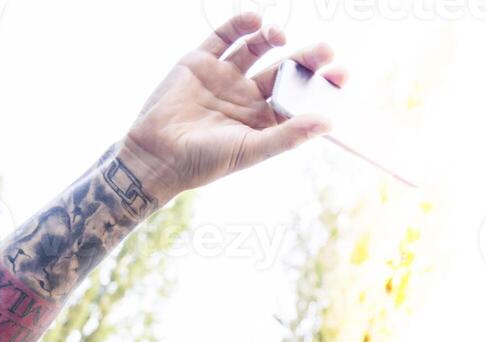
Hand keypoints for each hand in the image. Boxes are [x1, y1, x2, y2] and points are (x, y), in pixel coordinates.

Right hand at [121, 12, 347, 200]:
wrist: (156, 156)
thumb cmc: (203, 162)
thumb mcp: (250, 151)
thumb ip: (288, 136)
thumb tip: (328, 122)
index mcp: (261, 121)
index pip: (298, 97)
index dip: (320, 86)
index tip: (342, 74)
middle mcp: (246, 96)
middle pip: (284, 70)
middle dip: (306, 59)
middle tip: (325, 51)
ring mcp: (224, 76)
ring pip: (257, 48)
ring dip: (273, 37)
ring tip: (281, 36)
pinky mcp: (200, 61)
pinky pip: (225, 35)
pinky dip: (242, 24)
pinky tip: (256, 22)